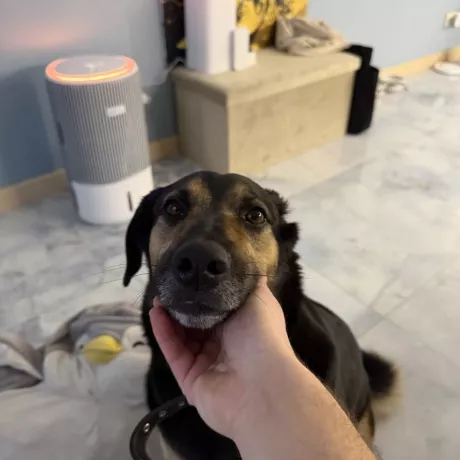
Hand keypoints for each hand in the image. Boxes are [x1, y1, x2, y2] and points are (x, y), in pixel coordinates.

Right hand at [149, 277, 295, 438]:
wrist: (262, 383)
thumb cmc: (262, 335)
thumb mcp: (260, 300)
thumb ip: (248, 283)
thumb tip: (249, 262)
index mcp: (240, 327)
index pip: (216, 309)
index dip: (202, 294)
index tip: (189, 277)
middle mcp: (223, 345)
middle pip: (196, 323)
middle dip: (182, 305)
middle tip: (167, 287)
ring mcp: (206, 364)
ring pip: (182, 337)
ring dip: (169, 317)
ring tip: (158, 298)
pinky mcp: (190, 379)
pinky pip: (174, 352)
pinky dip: (163, 333)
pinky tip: (155, 313)